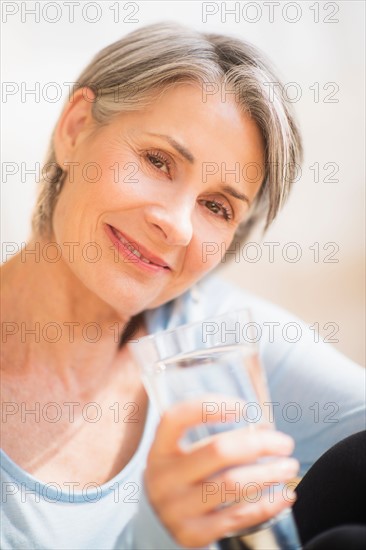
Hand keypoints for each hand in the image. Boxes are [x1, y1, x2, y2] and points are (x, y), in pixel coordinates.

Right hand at [144, 396, 298, 547]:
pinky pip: (237, 517)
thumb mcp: (179, 453)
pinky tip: (284, 495)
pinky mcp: (192, 534)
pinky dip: (267, 505)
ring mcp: (176, 508)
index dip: (208, 407)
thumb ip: (207, 436)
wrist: (158, 522)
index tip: (244, 406)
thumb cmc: (181, 475)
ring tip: (289, 466)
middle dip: (259, 444)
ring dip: (268, 473)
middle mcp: (164, 477)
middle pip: (217, 451)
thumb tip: (262, 426)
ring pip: (232, 485)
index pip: (176, 418)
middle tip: (284, 443)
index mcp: (159, 449)